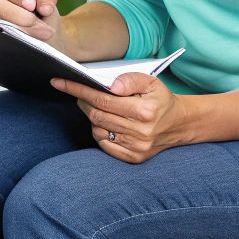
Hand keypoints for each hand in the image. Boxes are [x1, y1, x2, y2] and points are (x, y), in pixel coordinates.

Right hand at [0, 0, 63, 49]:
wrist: (46, 30)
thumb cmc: (42, 9)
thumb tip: (45, 9)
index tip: (31, 4)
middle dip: (17, 14)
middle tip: (34, 20)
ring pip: (0, 22)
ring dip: (23, 27)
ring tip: (43, 31)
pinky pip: (4, 35)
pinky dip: (22, 36)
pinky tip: (35, 37)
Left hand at [51, 72, 188, 163]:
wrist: (180, 124)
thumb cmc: (161, 100)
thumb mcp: (151, 82)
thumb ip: (130, 79)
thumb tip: (110, 87)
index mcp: (145, 111)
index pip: (102, 99)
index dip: (78, 90)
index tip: (59, 82)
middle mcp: (141, 132)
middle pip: (96, 115)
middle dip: (82, 102)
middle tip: (80, 93)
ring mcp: (136, 148)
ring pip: (98, 130)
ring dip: (92, 117)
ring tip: (99, 108)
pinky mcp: (133, 158)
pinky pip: (104, 144)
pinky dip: (100, 132)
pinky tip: (107, 123)